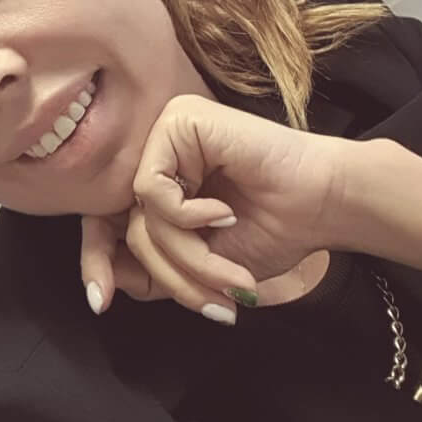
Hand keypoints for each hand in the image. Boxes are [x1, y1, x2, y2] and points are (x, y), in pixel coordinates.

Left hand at [113, 94, 341, 320]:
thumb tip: (103, 287)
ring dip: (188, 256)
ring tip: (230, 271)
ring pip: (142, 213)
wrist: (322, 205)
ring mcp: (168, 132)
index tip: (101, 302)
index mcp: (162, 181)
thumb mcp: (201, 266)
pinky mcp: (179, 119)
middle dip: (166, 273)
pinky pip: (151, 186)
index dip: (99, 262)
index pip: (108, 222)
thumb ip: (155, 270)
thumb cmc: (274, 230)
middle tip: (208, 302)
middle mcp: (159, 152)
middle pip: (123, 223)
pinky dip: (187, 216)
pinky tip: (225, 215)